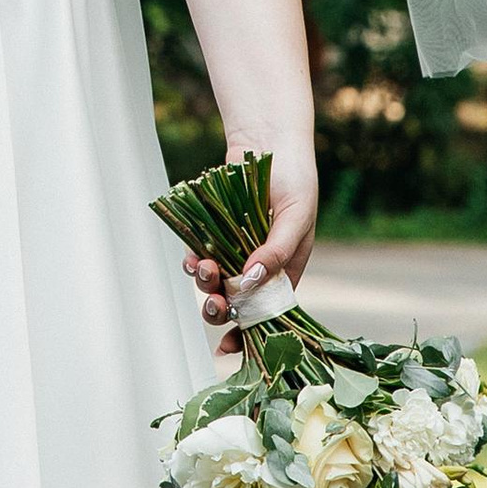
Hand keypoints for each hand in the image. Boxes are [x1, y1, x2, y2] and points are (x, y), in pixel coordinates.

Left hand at [185, 159, 317, 335]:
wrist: (267, 140)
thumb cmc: (294, 179)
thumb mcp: (296, 217)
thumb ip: (278, 251)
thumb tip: (251, 282)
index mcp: (286, 270)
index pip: (268, 312)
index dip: (250, 334)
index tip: (229, 348)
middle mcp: (259, 266)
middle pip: (236, 302)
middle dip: (221, 309)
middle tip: (214, 304)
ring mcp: (235, 249)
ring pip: (215, 281)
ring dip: (205, 283)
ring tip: (203, 269)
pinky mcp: (214, 231)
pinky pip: (199, 254)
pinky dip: (192, 260)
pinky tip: (191, 257)